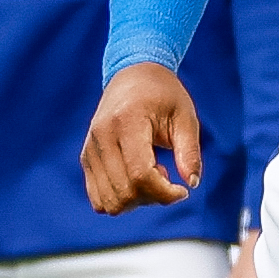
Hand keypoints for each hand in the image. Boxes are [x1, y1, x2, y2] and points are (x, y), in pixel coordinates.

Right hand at [83, 62, 204, 210]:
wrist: (133, 75)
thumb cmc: (164, 95)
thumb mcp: (186, 117)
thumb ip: (189, 151)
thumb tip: (191, 183)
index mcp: (127, 122)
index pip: (140, 175)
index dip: (164, 193)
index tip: (182, 190)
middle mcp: (102, 137)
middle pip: (124, 192)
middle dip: (153, 198)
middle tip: (168, 177)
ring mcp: (90, 149)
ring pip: (108, 202)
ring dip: (136, 201)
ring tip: (150, 175)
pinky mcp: (86, 158)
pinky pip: (98, 198)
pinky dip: (120, 199)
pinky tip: (135, 179)